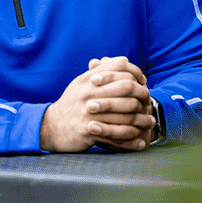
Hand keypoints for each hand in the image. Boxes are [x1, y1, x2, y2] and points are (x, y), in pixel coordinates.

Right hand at [40, 57, 154, 152]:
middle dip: (142, 94)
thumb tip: (122, 61)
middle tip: (149, 101)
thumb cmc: (71, 105)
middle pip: (126, 86)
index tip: (143, 81)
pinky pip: (118, 133)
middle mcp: (89, 91)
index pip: (119, 66)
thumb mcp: (81, 84)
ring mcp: (89, 111)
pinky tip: (140, 141)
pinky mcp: (89, 129)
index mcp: (88, 78)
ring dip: (142, 118)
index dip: (135, 71)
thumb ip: (100, 72)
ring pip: (126, 111)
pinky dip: (132, 139)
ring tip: (150, 122)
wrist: (51, 127)